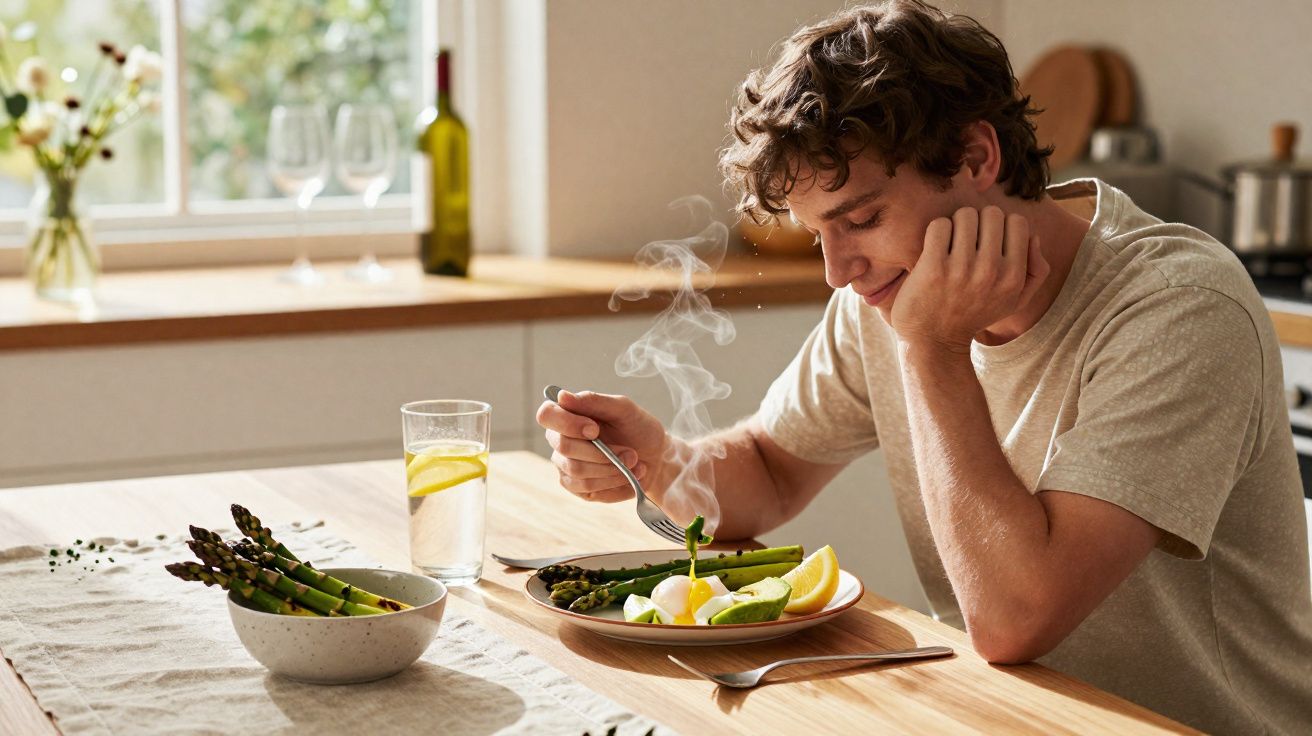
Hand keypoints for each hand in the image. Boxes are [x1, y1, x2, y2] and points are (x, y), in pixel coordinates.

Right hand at [535, 390, 670, 502]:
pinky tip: (628, 476)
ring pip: (578, 471)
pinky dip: (613, 483)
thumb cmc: (637, 427)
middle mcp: (559, 440)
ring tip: (634, 464)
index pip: (546, 415)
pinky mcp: (576, 487)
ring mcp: (565, 465)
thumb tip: (562, 396)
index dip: (567, 423)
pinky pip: (587, 489)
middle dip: (603, 453)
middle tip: (631, 453)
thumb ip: (594, 401)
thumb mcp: (623, 409)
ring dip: (612, 469)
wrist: (655, 457)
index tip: (595, 430)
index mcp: (567, 414)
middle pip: (565, 447)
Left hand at [888, 206, 1048, 350]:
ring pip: (965, 215)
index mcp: (1013, 277)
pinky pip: (940, 225)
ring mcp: (961, 269)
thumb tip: (1034, 236)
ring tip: (951, 243)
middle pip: (991, 213)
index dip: (1001, 225)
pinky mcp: (933, 267)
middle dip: (979, 221)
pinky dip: (937, 231)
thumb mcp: (1014, 301)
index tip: (988, 239)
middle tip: (967, 239)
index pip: (1017, 222)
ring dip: (956, 224)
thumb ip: (1036, 271)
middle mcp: (991, 271)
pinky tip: (934, 248)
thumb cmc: (974, 314)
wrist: (934, 341)